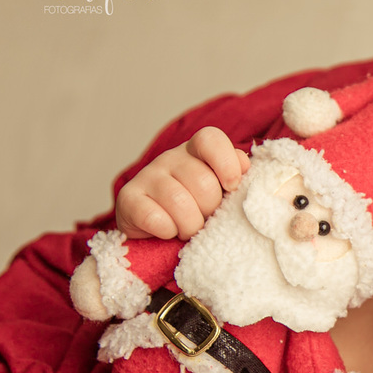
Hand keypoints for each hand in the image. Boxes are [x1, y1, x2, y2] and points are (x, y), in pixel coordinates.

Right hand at [116, 127, 250, 239]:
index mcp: (196, 151)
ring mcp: (147, 175)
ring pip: (179, 202)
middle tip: (206, 218)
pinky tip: (167, 231)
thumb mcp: (221, 191)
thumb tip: (244, 164)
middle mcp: (170, 158)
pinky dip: (167, 231)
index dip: (226, 163)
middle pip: (203, 182)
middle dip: (210, 210)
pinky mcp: (128, 198)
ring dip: (190, 226)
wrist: (156, 233)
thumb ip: (236, 174)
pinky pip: (155, 217)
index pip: (210, 139)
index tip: (231, 187)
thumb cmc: (197, 209)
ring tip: (188, 229)